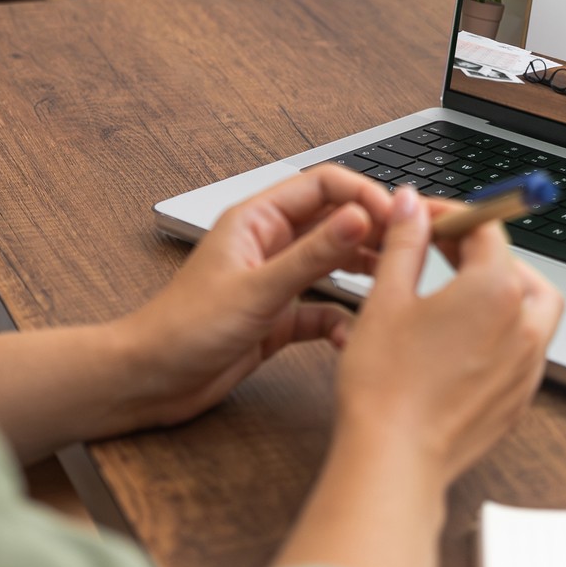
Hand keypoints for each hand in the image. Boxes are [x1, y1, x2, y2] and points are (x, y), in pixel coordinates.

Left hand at [115, 167, 392, 429]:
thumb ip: (313, 255)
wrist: (149, 381)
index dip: (365, 195)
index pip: (323, 185)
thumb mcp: (257, 290)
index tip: (400, 218)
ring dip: (365, 275)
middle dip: (375, 233)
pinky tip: (351, 338)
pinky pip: (323, 310)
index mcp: (257, 220)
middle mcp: (269, 244)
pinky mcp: (277, 318)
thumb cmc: (183, 329)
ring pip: (335, 265)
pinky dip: (341, 322)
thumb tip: (360, 217)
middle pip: (335, 223)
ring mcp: (275, 281)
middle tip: (415, 249)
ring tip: (398, 286)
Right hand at [334, 190, 564, 485]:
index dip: (452, 216)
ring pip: (534, 310)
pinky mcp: (519, 400)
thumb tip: (413, 207)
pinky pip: (526, 350)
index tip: (422, 218)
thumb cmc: (385, 383)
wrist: (394, 458)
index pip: (485, 230)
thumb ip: (407, 242)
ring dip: (503, 289)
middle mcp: (523, 327)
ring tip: (458, 290)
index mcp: (494, 291)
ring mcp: (527, 367)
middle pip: (518, 267)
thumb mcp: (387, 298)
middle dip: (482, 250)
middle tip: (439, 249)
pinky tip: (463, 338)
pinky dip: (504, 331)